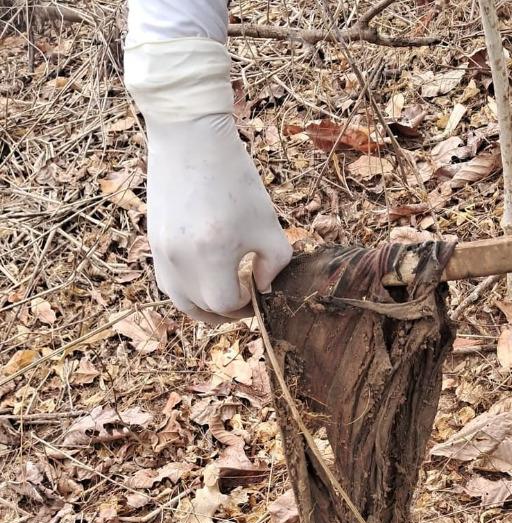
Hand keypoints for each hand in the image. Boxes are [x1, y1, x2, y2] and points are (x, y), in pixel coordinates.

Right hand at [124, 39, 291, 323]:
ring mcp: (161, 253)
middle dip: (226, 310)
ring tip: (222, 300)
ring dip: (203, 307)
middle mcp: (179, 260)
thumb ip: (274, 266)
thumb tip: (262, 289)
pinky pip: (167, 283)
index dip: (244, 306)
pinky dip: (187, 290)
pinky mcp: (152, 243)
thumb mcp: (268, 224)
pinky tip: (204, 281)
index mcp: (211, 255)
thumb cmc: (236, 180)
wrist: (191, 139)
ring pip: (179, 301)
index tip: (256, 293)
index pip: (225, 304)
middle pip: (201, 308)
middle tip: (244, 300)